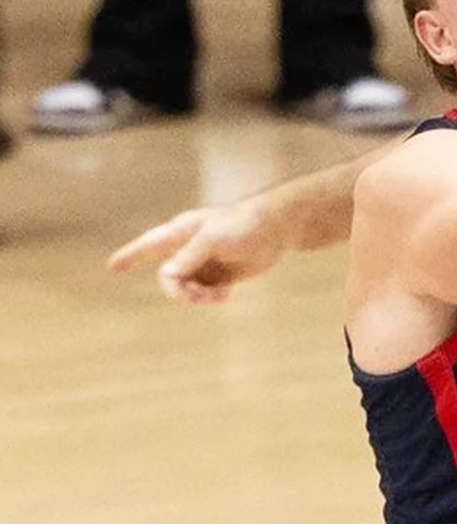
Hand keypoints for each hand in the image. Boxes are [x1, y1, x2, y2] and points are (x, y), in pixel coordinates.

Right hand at [106, 199, 289, 303]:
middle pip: (167, 277)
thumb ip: (189, 257)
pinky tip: (224, 295)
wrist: (277, 228)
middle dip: (178, 292)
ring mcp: (204, 262)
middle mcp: (188, 248)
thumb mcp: (213, 239)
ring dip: (196, 297)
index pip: (148, 245)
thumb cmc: (243, 225)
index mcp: (181, 233)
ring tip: (216, 296)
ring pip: (186, 288)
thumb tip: (166, 275)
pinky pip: (204, 292)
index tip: (112, 268)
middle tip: (197, 297)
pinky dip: (210, 298)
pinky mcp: (220, 274)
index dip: (129, 255)